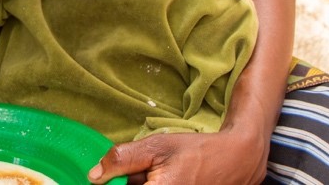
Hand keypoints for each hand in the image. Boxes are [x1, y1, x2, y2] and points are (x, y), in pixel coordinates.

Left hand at [88, 125, 268, 183]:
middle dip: (130, 183)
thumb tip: (94, 176)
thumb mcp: (154, 147)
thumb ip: (121, 160)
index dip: (115, 183)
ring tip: (155, 176)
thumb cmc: (194, 152)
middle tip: (141, 173)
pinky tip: (162, 180)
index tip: (111, 176)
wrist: (234, 160)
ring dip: (141, 184)